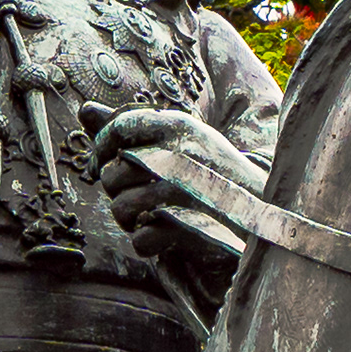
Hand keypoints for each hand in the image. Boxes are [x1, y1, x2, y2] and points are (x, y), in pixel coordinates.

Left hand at [79, 103, 267, 256]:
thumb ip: (132, 126)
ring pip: (121, 208)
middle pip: (113, 173)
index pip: (119, 127)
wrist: (266, 211)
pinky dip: (147, 242)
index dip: (102, 146)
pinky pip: (141, 239)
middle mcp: (180, 155)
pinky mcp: (189, 227)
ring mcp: (185, 192)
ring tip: (147, 214)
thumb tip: (84, 109)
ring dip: (127, 218)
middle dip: (115, 189)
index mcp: (179, 127)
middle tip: (134, 192)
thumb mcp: (182, 139)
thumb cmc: (214, 171)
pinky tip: (163, 234)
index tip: (104, 160)